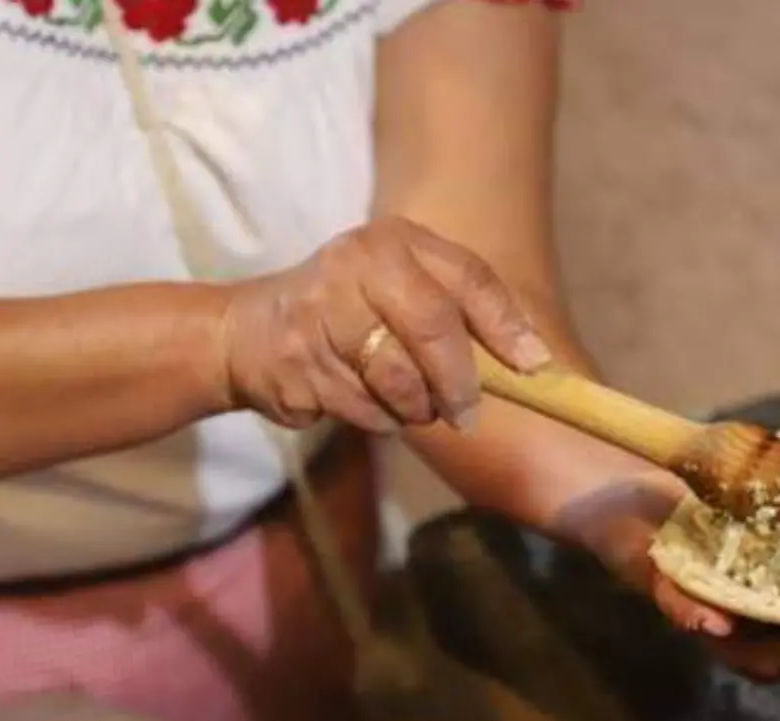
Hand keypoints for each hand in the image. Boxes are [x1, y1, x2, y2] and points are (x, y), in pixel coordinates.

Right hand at [218, 216, 551, 432]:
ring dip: (416, 408)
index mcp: (391, 242)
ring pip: (400, 379)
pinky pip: (365, 408)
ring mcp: (322, 313)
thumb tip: (535, 362)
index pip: (467, 278)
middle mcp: (355, 265)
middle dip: (459, 382)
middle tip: (468, 416)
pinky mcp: (300, 363)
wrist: (244, 334)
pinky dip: (378, 418)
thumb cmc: (344, 315)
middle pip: (434, 328)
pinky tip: (363, 402)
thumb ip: (457, 314)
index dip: (506, 325)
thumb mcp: (398, 291)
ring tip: (408, 405)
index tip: (535, 366)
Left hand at [561, 474, 779, 680]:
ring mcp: (702, 612)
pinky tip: (717, 624)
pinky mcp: (658, 586)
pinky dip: (696, 616)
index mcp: (777, 608)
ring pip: (746, 650)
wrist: (623, 490)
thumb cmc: (704, 502)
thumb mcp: (765, 498)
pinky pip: (678, 608)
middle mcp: (744, 624)